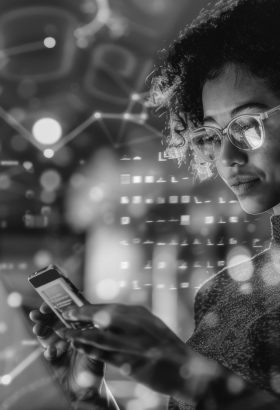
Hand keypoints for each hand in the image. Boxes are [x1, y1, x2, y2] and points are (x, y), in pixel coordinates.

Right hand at [29, 303, 104, 401]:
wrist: (86, 390)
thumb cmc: (95, 367)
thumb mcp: (96, 352)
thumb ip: (89, 341)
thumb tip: (83, 329)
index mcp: (81, 327)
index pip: (71, 312)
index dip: (62, 305)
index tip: (53, 302)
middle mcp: (69, 333)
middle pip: (55, 319)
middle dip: (45, 315)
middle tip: (37, 313)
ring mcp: (59, 344)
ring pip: (47, 333)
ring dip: (41, 329)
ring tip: (38, 329)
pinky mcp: (53, 358)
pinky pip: (48, 352)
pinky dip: (48, 351)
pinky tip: (51, 352)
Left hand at [60, 303, 191, 397]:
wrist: (188, 369)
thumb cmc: (165, 346)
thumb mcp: (150, 325)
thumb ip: (129, 320)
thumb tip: (104, 315)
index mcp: (141, 315)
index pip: (109, 307)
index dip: (88, 308)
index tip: (73, 308)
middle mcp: (137, 326)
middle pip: (102, 317)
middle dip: (81, 316)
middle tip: (64, 316)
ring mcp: (135, 344)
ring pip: (101, 337)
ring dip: (80, 334)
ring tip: (65, 333)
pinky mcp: (134, 363)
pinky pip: (106, 356)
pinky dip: (91, 351)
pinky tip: (80, 348)